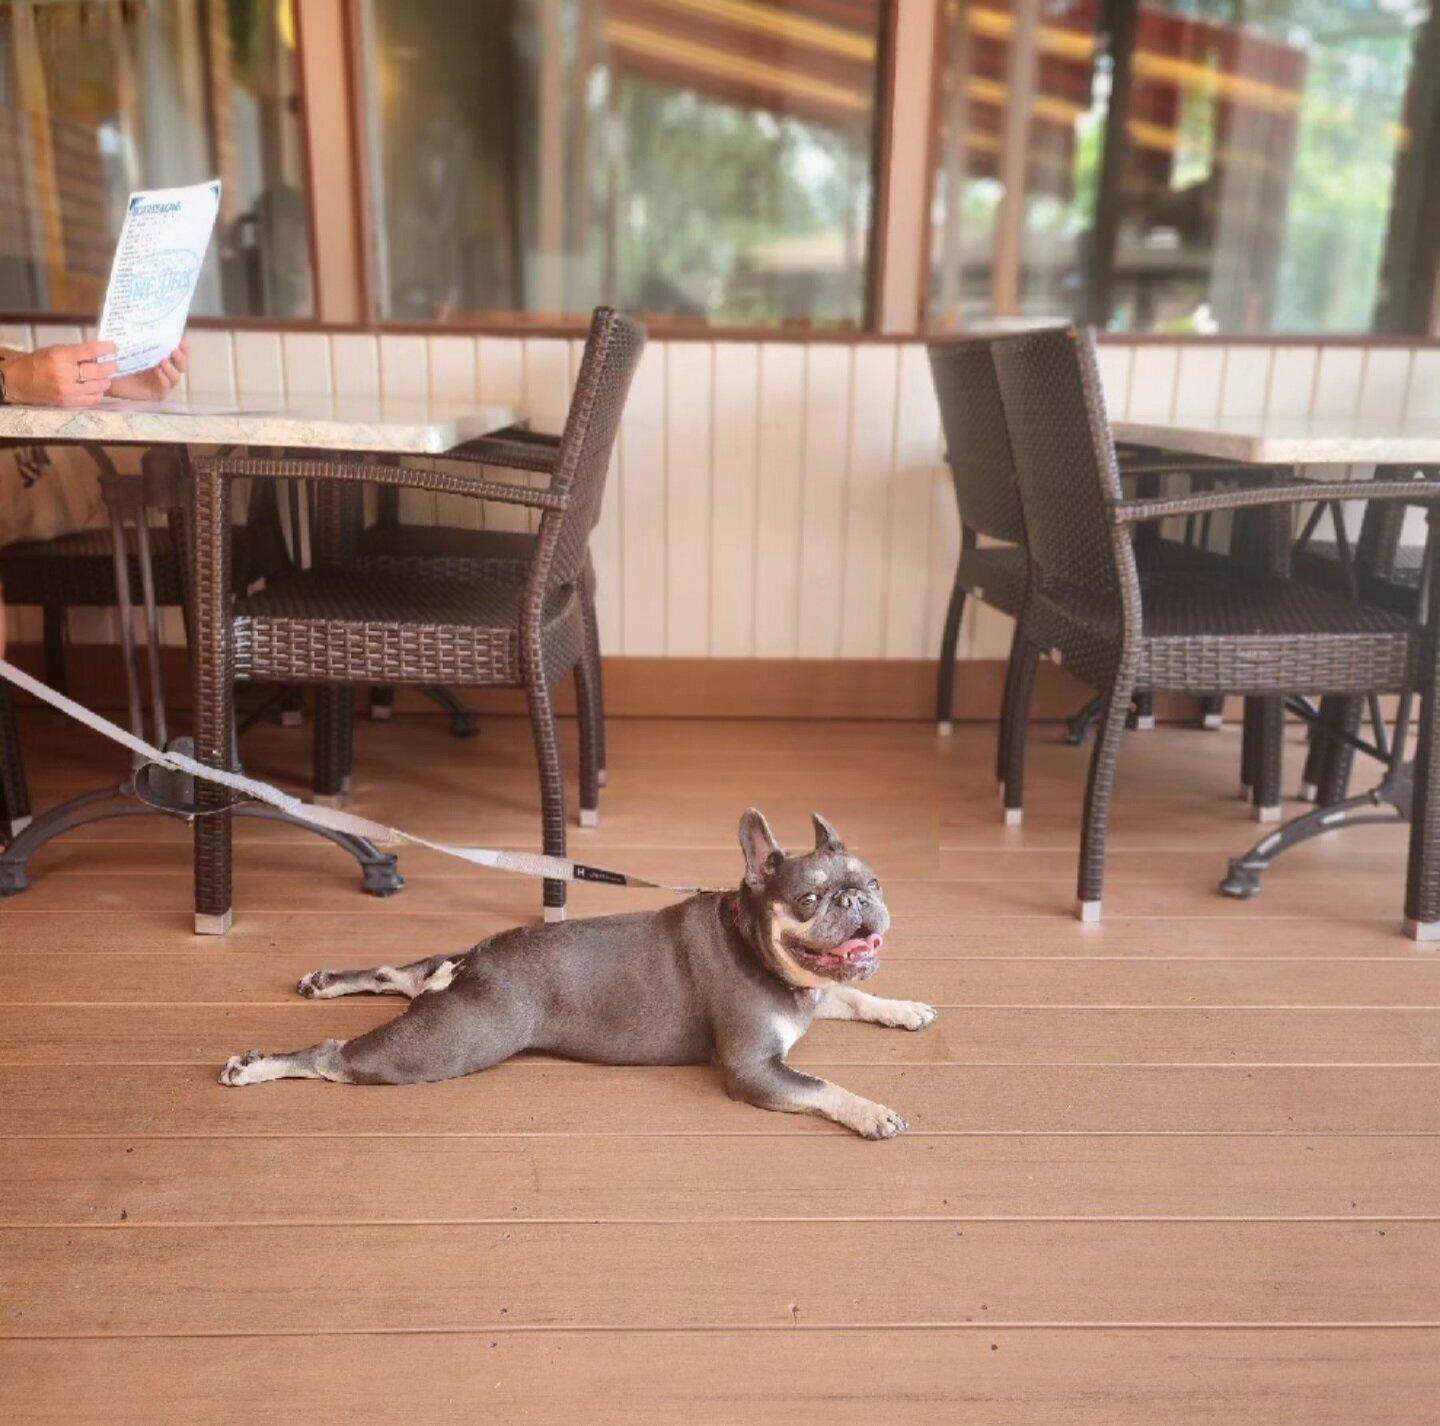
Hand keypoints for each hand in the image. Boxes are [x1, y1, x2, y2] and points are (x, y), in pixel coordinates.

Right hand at [1, 341, 115, 405]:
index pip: (89, 351)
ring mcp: (67, 390)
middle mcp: (65, 374)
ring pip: (98, 386)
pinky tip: (98, 389)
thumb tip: (97, 355)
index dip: (105, 348)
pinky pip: (92, 399)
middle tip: (114, 365)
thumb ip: (75, 353)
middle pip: (97, 371)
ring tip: (106, 377)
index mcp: (60, 357)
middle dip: (110, 367)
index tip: (114, 347)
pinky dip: (99, 393)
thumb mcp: (54, 351)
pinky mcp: (69, 402)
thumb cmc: (37, 363)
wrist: (19, 382)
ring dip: (106, 381)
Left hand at [108, 340, 188, 400]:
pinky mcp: (157, 393)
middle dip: (181, 357)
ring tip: (162, 361)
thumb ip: (134, 338)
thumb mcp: (124, 346)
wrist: (104, 378)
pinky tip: (158, 372)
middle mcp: (164, 369)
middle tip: (174, 350)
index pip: (177, 352)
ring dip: (172, 368)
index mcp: (160, 357)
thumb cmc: (114, 361)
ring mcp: (161, 382)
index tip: (181, 339)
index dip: (182, 347)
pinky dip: (164, 380)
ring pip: (176, 377)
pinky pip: (166, 388)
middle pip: (181, 365)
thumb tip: (139, 321)